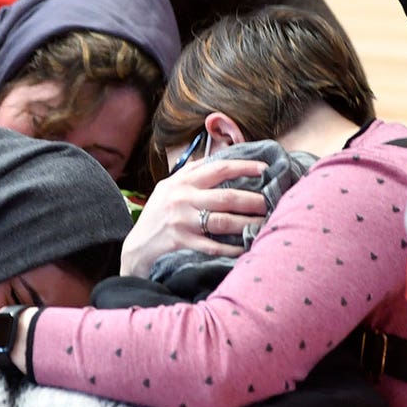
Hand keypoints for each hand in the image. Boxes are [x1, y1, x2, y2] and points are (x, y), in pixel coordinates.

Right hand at [120, 158, 267, 277]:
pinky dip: (230, 248)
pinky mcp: (181, 241)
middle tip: (270, 203)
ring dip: (247, 223)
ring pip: (222, 221)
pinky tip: (245, 247)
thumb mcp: (167, 188)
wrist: (137, 245)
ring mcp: (181, 221)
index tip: (264, 169)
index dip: (244, 167)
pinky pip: (212, 245)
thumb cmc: (156, 214)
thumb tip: (214, 158)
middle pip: (226, 197)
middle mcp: (182, 198)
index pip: (219, 168)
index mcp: (182, 182)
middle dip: (252, 200)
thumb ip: (189, 173)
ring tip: (264, 223)